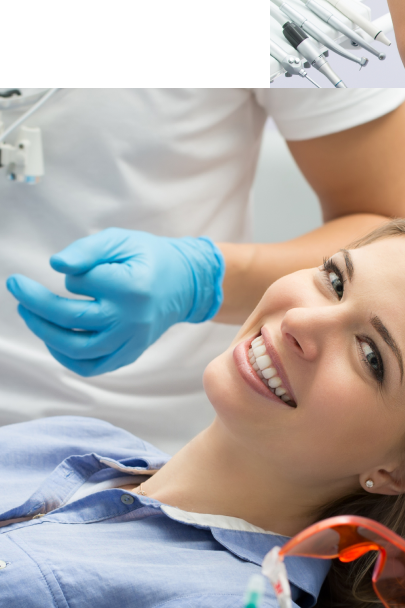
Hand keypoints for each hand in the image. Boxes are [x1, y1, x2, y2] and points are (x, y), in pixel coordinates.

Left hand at [6, 228, 224, 376]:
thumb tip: (56, 265)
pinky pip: (91, 366)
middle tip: (15, 285)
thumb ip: (87, 250)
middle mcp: (132, 319)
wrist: (185, 284)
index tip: (83, 266)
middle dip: (33, 301)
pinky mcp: (130, 353)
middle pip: (69, 318)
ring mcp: (131, 340)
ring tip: (28, 313)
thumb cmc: (149, 258)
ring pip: (75, 348)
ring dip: (43, 331)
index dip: (74, 272)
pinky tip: (53, 338)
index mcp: (132, 288)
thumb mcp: (121, 241)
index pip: (80, 283)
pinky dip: (65, 357)